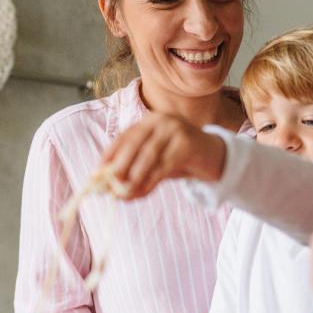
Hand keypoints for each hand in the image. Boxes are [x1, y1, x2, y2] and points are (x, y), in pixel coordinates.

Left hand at [100, 112, 226, 199]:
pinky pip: (164, 165)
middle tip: (109, 186)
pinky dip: (150, 181)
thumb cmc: (181, 159)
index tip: (96, 174)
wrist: (216, 157)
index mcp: (150, 120)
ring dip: (134, 177)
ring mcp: (176, 129)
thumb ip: (136, 168)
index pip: (124, 137)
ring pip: (148, 155)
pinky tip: (143, 192)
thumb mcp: (156, 160)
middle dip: (119, 166)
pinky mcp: (188, 143)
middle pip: (133, 143)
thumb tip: (110, 186)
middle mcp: (161, 119)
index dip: (108, 155)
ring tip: (124, 193)